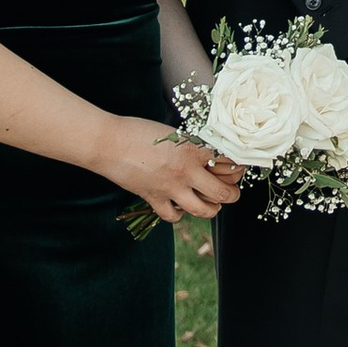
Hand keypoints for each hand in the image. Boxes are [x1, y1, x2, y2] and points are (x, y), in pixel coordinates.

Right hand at [107, 116, 240, 227]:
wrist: (109, 142)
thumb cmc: (138, 131)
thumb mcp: (172, 133)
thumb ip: (192, 146)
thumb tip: (210, 156)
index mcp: (194, 148)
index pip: (229, 163)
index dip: (238, 167)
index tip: (238, 167)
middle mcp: (187, 170)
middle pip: (223, 192)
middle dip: (232, 195)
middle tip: (232, 192)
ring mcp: (171, 188)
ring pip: (204, 210)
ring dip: (212, 209)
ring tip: (213, 204)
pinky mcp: (154, 198)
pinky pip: (174, 216)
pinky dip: (179, 214)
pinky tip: (180, 206)